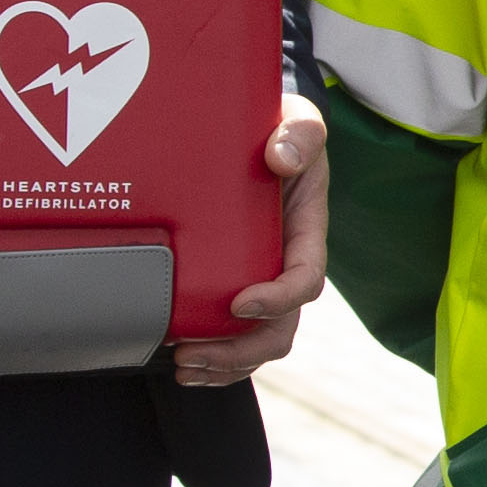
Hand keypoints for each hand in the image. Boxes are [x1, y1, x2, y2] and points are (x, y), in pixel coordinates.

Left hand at [173, 94, 330, 385]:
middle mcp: (285, 265)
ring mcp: (261, 281)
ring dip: (222, 364)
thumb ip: (300, 133)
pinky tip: (181, 366)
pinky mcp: (233, 287)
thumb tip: (280, 157)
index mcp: (306, 233)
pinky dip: (212, 362)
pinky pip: (233, 339)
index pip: (305, 280)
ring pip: (255, 343)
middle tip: (195, 352)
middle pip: (279, 329)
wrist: (251, 133)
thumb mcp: (298, 120)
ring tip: (184, 366)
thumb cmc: (277, 129)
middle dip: (240, 349)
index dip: (278, 299)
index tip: (241, 301)